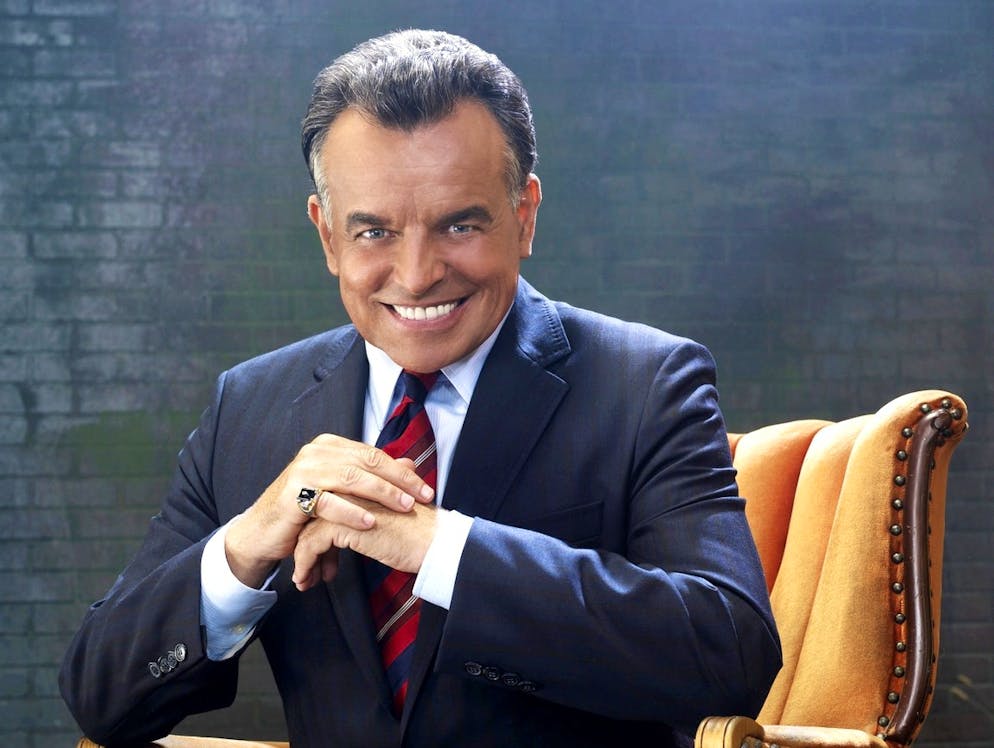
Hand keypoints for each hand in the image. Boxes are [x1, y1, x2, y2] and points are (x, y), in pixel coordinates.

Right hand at [224, 434, 434, 587]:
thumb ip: (372, 477)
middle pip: (367, 462)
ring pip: (351, 478)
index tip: (426, 489)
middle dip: (399, 481)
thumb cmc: (306, 512)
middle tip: (421, 498)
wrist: (263, 532)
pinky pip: (328, 502)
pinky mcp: (294, 494)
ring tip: (403, 507)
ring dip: (381, 494)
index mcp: (330, 446)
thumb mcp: (343, 492)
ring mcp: (303, 470)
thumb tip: (410, 463)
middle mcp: (316, 452)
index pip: (374, 454)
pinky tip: (370, 522)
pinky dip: (351, 512)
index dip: (402, 472)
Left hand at [291, 496, 441, 590]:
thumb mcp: (390, 517)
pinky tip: (306, 580)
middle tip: (307, 569)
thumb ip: (373, 513)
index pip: (328, 503)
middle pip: (314, 516)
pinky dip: (305, 564)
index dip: (319, 530)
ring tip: (305, 580)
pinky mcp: (343, 524)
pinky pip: (311, 544)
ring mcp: (346, 504)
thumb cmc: (421, 533)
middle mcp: (351, 488)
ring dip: (303, 558)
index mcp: (363, 483)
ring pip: (308, 530)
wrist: (436, 542)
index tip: (318, 554)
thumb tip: (358, 527)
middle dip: (307, 546)